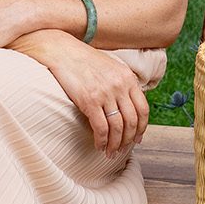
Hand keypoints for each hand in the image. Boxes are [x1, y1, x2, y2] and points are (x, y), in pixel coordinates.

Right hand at [17, 32, 150, 157]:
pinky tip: (99, 145)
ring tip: (110, 152)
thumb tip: (126, 107)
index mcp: (127, 77)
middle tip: (122, 150)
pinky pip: (101, 128)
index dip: (141, 128)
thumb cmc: (83, 60)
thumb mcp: (110, 68)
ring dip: (115, 144)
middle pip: (132, 121)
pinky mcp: (90, 100)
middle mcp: (120, 85)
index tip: (137, 138)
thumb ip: (121, 84)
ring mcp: (105, 93)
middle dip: (128, 140)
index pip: (143, 109)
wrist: (61, 51)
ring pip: (117, 128)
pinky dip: (102, 141)